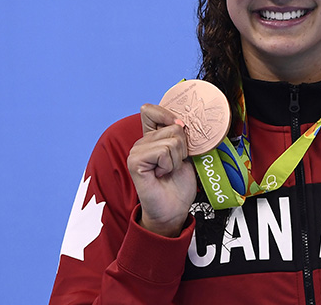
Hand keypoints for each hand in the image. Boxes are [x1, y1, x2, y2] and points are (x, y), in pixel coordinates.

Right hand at [127, 103, 196, 236]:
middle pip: (173, 126)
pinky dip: (169, 165)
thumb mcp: (185, 154)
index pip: (151, 110)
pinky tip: (161, 175)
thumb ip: (181, 136)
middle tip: (174, 164)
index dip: (168, 114)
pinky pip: (163, 152)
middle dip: (183, 147)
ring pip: (172, 140)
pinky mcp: (135, 161)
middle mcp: (142, 141)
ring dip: (177, 159)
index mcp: (152, 137)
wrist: (173, 209)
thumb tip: (182, 121)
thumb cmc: (179, 184)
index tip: (180, 128)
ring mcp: (136, 151)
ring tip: (168, 171)